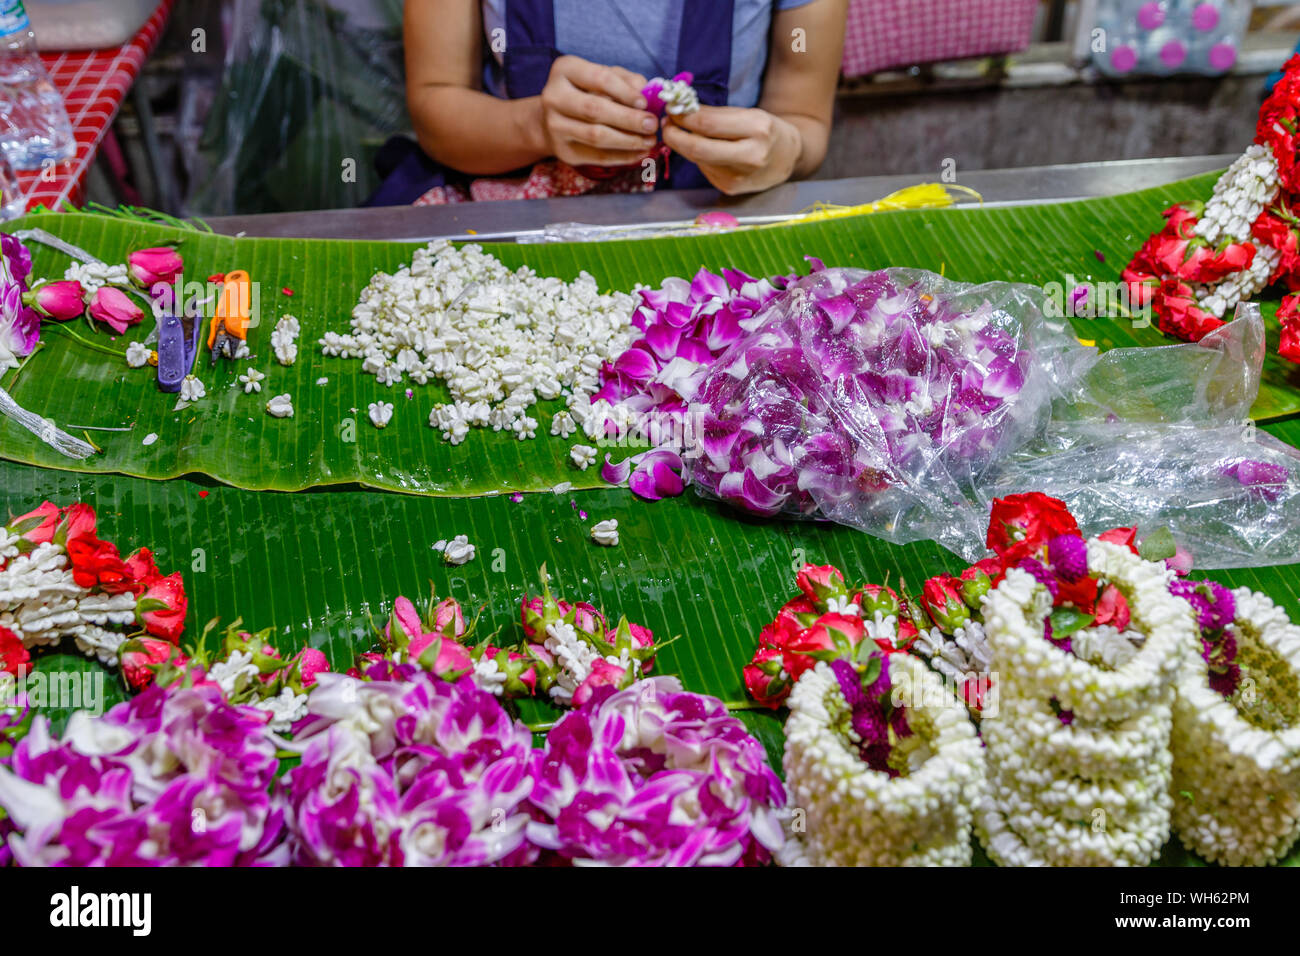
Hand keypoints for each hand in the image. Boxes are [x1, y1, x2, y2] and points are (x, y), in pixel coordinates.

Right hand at [539, 55, 659, 167]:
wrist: (556, 118)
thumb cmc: (586, 92)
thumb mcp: (603, 76)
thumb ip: (626, 80)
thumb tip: (647, 93)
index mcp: (565, 70)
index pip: (599, 78)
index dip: (625, 92)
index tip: (645, 103)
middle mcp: (553, 97)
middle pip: (595, 109)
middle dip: (629, 119)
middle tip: (652, 125)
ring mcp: (555, 126)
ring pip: (596, 136)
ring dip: (628, 141)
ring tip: (649, 141)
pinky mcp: (563, 151)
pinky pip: (597, 157)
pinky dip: (622, 157)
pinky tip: (639, 153)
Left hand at [662, 106, 802, 194]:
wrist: (787, 159)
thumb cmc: (766, 131)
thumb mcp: (749, 114)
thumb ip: (717, 114)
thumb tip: (681, 111)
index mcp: (757, 129)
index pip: (708, 123)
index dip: (683, 116)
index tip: (671, 108)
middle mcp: (750, 156)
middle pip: (698, 148)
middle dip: (674, 135)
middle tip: (665, 124)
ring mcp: (739, 177)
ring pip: (697, 160)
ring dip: (682, 145)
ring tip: (678, 132)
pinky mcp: (730, 188)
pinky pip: (704, 169)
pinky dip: (697, 157)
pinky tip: (700, 149)